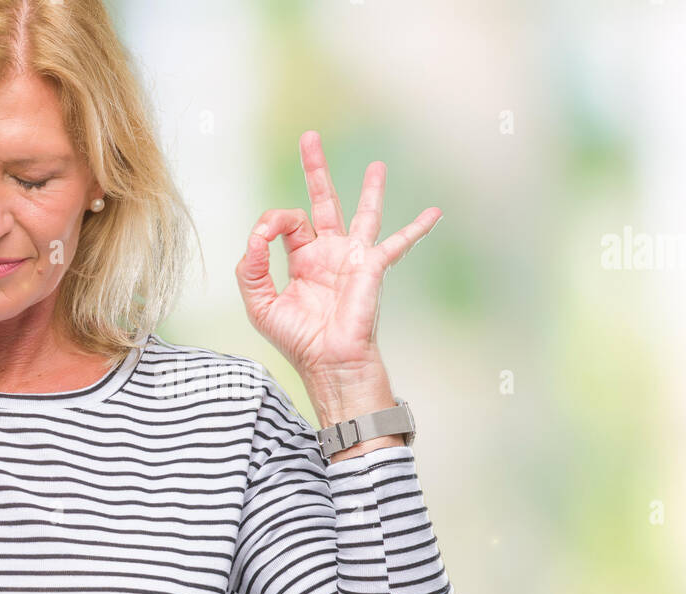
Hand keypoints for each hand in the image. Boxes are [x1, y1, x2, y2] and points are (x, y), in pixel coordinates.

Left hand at [234, 130, 440, 379]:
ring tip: (377, 165)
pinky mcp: (372, 267)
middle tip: (310, 137)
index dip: (270, 222)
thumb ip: (251, 268)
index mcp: (302, 260)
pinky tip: (435, 212)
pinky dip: (418, 228)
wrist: (328, 364)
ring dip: (370, 188)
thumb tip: (255, 236)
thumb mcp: (260, 304)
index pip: (286, 223)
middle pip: (322, 202)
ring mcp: (353, 259)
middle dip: (316, 170)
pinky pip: (398, 243)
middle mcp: (328, 254)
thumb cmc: (298, 340)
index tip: (262, 237)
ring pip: (363, 214)